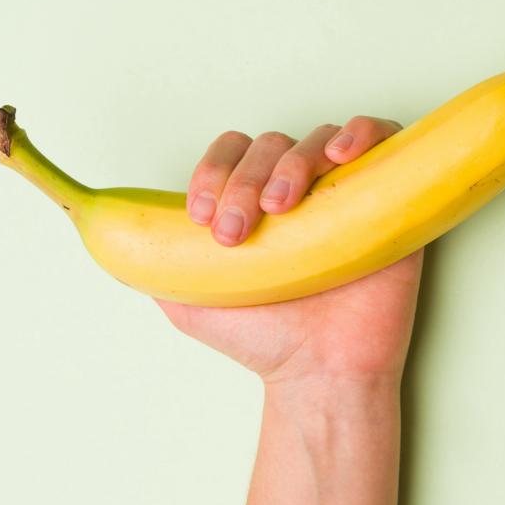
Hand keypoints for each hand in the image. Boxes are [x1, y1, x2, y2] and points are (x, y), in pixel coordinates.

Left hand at [155, 116, 422, 384]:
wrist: (320, 372)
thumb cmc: (263, 340)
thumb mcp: (186, 301)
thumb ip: (155, 264)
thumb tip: (116, 235)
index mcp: (256, 203)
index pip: (231, 153)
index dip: (212, 171)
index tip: (203, 216)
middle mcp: (300, 192)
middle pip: (269, 145)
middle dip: (244, 181)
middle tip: (239, 231)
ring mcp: (345, 192)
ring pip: (316, 139)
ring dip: (291, 164)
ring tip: (283, 207)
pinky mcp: (389, 196)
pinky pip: (382, 137)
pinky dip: (361, 132)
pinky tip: (340, 155)